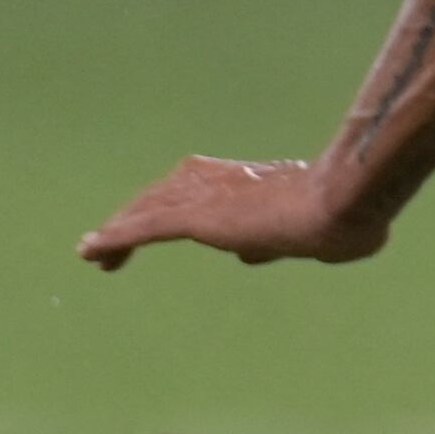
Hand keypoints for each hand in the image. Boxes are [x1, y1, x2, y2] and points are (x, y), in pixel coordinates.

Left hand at [76, 156, 390, 271]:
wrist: (342, 204)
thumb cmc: (341, 218)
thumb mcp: (303, 235)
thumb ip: (271, 241)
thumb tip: (248, 253)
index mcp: (244, 181)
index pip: (192, 190)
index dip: (166, 207)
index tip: (151, 224)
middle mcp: (217, 180)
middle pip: (160, 196)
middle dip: (134, 218)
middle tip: (109, 244)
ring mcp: (205, 197)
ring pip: (146, 211)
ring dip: (118, 231)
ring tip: (93, 253)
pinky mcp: (197, 218)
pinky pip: (144, 228)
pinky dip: (115, 238)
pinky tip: (92, 251)